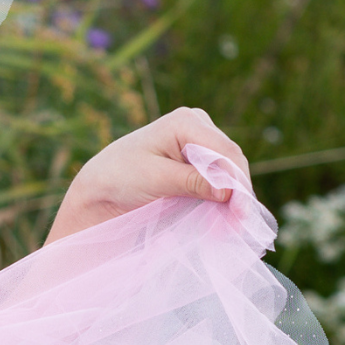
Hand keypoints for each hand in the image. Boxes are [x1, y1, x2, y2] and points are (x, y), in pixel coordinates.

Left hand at [46, 107, 249, 243]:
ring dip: (235, 195)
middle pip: (231, 159)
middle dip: (239, 190)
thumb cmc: (119, 177)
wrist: (101, 185)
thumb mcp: (155, 179)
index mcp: (185, 121)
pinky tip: (228, 215)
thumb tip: (228, 191)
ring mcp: (199, 140)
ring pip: (228, 168)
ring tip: (239, 224)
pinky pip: (219, 175)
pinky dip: (225, 195)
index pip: (224, 150)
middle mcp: (197, 124)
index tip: (242, 211)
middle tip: (244, 223)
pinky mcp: (197, 158)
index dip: (237, 180)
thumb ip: (191, 182)